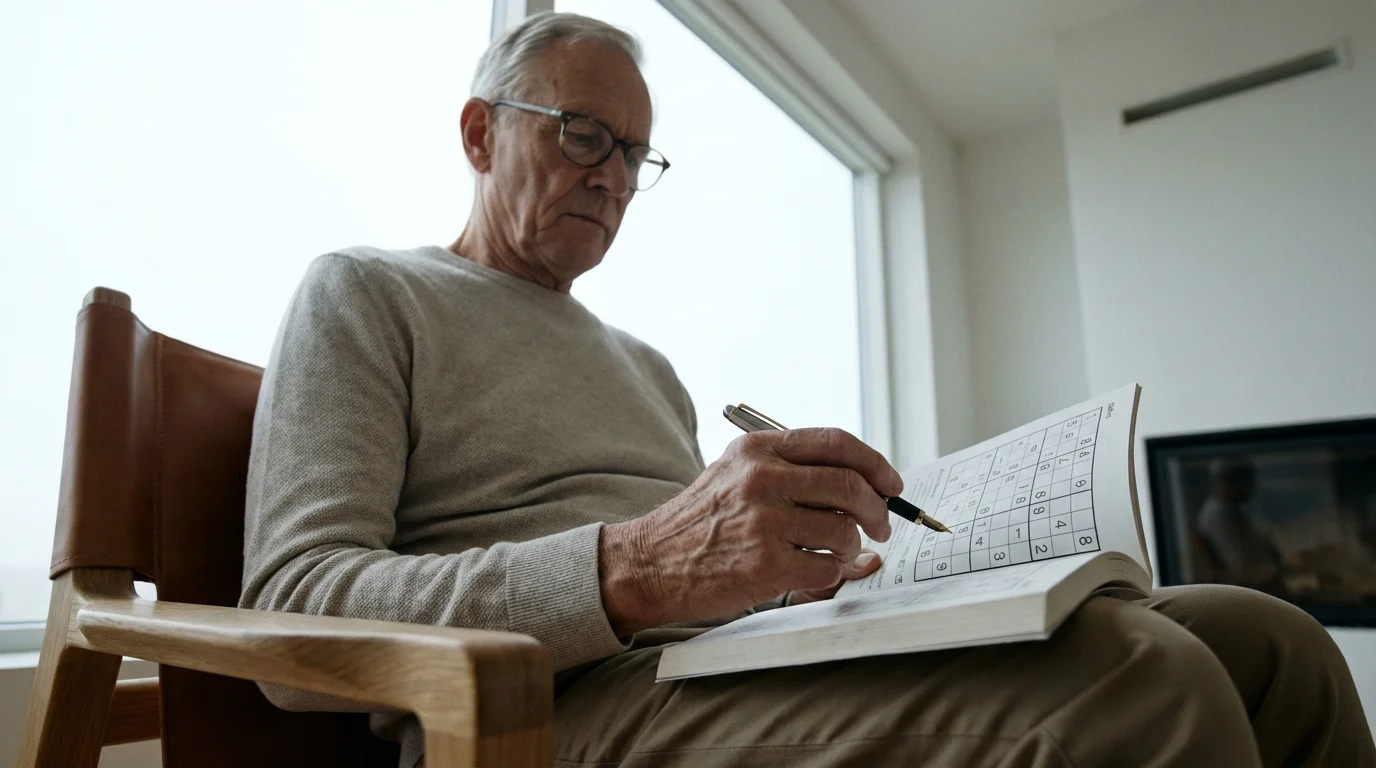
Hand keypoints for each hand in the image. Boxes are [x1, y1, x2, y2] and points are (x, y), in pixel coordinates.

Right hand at [599, 428, 901, 634]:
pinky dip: (831, 576)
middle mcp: (761, 477)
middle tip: (881, 526)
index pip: (836, 442)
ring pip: (844, 530)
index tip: (891, 484)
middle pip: (850, 484)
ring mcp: (763, 520)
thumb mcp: (735, 476)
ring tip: (834, 554)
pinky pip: (828, 568)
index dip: (875, 463)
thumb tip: (865, 492)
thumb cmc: (698, 524)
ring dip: (850, 548)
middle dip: (878, 509)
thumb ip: (793, 476)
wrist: (648, 563)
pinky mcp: (766, 563)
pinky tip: (812, 573)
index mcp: (757, 449)